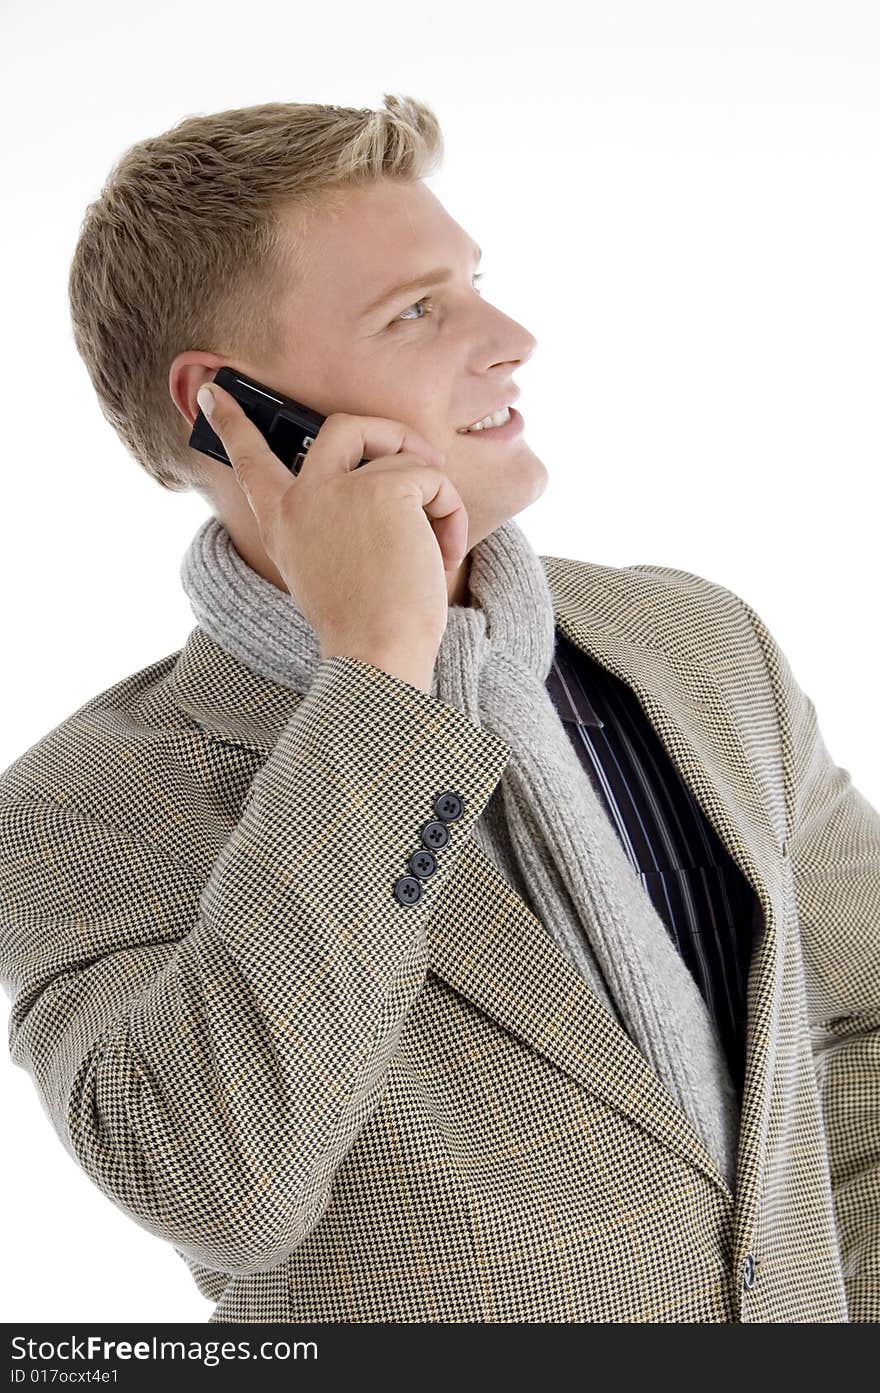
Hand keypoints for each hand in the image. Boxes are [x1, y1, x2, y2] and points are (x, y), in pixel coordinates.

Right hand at [197, 382, 467, 679]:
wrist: (377, 653)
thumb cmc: (364, 626)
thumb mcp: (326, 571)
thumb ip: (335, 523)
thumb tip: (389, 480)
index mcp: (281, 523)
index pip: (249, 460)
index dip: (233, 423)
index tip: (215, 391)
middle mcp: (302, 498)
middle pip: (341, 427)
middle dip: (388, 433)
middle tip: (419, 457)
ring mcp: (340, 488)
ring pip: (403, 457)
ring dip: (435, 498)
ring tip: (438, 546)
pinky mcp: (384, 488)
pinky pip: (432, 480)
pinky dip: (450, 515)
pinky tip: (443, 555)